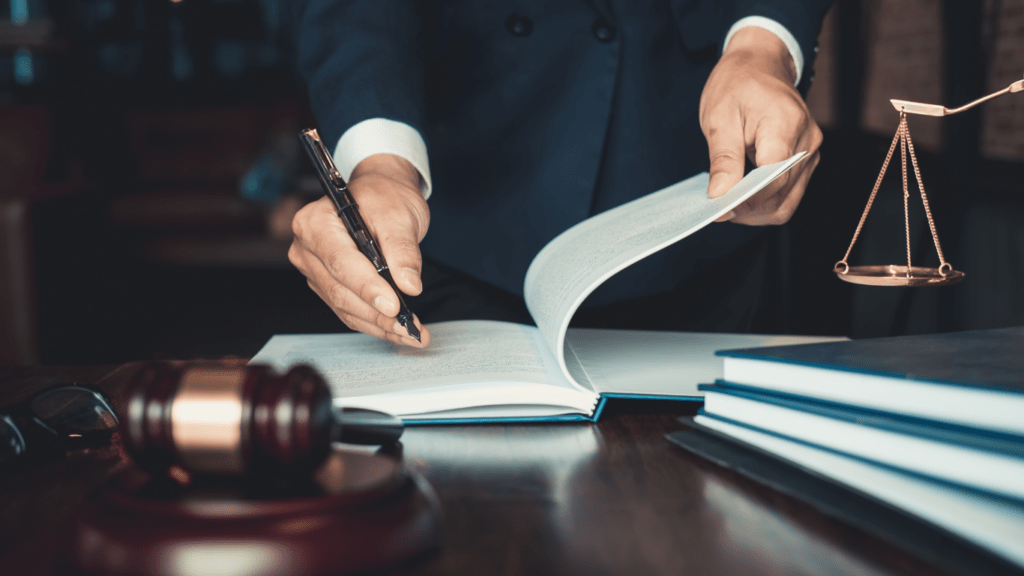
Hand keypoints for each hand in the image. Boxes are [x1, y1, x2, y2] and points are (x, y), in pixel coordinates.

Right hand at [288, 153, 430, 346]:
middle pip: (340, 290)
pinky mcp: (327, 285)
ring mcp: (314, 269)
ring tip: (411, 334)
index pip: (340, 262)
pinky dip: (374, 322)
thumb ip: (403, 250)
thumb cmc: (385, 197)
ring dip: (378, 324)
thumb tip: (409, 285)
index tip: (394, 306)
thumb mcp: (399, 215)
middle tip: (410, 328)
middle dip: (378, 314)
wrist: (380, 194)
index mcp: (315, 223)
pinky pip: (348, 310)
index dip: (367, 288)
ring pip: (345, 306)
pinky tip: (397, 330)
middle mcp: (307, 248)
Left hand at [700, 27, 822, 224]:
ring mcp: (810, 153)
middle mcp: (807, 141)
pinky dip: (764, 202)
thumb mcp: (719, 117)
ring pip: (787, 202)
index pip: (773, 178)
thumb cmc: (737, 84)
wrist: (760, 64)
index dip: (746, 200)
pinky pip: (788, 194)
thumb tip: (720, 196)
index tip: (719, 209)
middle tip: (716, 209)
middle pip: (780, 195)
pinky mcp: (806, 160)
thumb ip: (723, 159)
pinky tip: (742, 196)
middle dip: (748, 209)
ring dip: (756, 211)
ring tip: (727, 203)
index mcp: (786, 125)